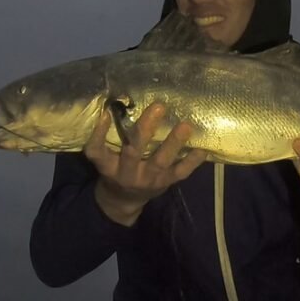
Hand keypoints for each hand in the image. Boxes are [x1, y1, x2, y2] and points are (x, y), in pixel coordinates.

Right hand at [84, 103, 207, 225]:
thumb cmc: (116, 169)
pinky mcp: (166, 183)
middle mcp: (127, 173)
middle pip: (134, 151)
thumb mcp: (107, 157)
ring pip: (161, 161)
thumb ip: (111, 137)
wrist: (124, 200)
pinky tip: (202, 147)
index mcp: (108, 166)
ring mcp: (148, 179)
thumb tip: (119, 101)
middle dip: (145, 130)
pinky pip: (181, 172)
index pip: (97, 151)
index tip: (105, 113)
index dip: (98, 134)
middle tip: (158, 107)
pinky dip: (193, 160)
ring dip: (174, 142)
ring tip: (186, 125)